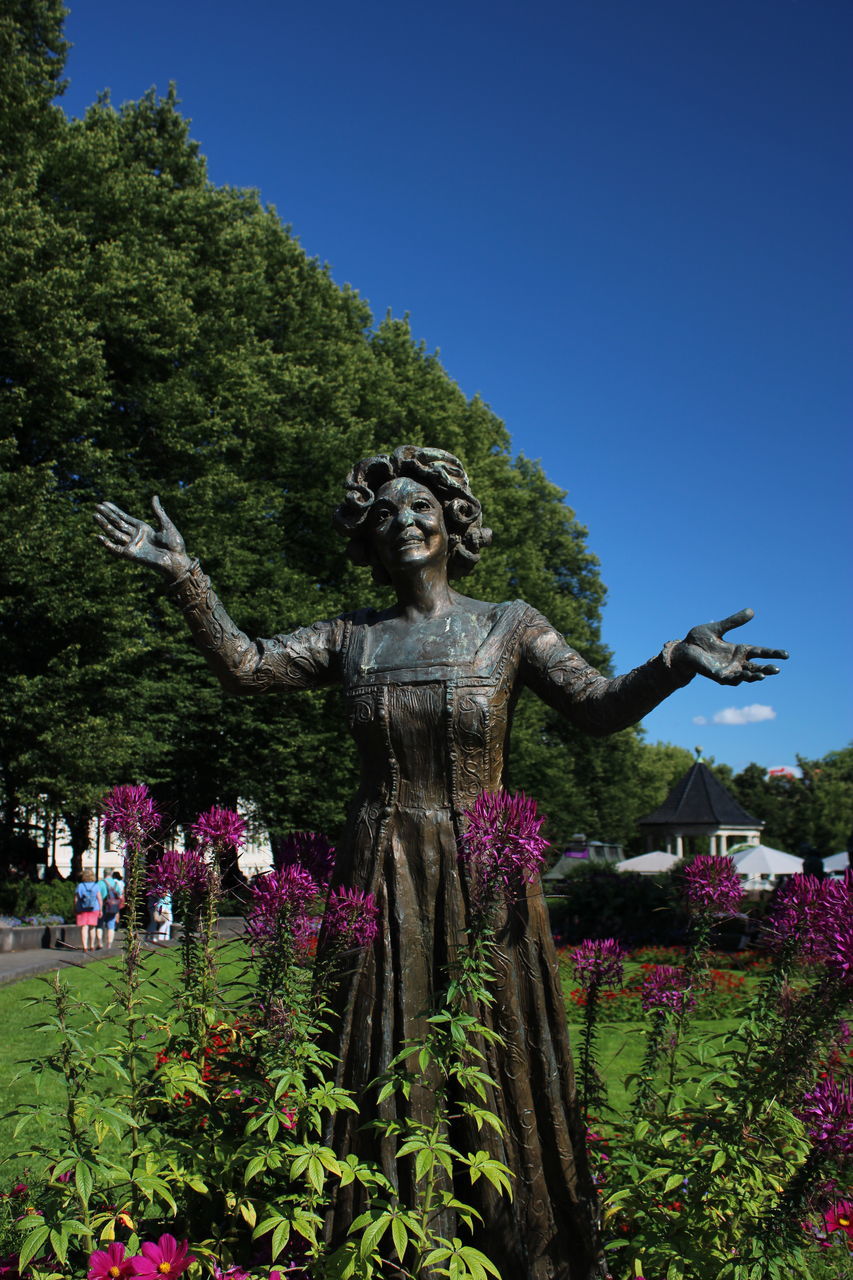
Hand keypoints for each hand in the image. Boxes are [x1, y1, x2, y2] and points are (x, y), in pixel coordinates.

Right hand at [94, 497, 189, 578]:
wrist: (177, 560)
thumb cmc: (175, 544)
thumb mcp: (166, 524)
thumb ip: (158, 511)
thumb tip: (154, 496)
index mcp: (143, 528)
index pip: (124, 517)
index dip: (114, 510)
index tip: (104, 503)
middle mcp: (135, 536)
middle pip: (117, 523)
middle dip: (106, 515)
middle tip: (96, 506)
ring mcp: (132, 545)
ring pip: (114, 533)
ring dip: (104, 525)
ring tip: (95, 515)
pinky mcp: (130, 554)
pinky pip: (115, 549)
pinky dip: (107, 543)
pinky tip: (99, 536)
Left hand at [672, 608, 787, 684]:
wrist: (683, 649)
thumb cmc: (699, 639)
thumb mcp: (718, 628)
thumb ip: (733, 622)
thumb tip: (751, 611)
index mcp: (739, 650)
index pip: (760, 652)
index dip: (773, 653)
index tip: (786, 655)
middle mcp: (736, 662)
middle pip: (756, 667)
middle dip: (767, 669)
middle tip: (777, 669)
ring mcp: (728, 670)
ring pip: (746, 676)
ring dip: (754, 676)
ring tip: (763, 675)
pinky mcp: (718, 676)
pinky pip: (731, 680)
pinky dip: (738, 679)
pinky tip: (745, 676)